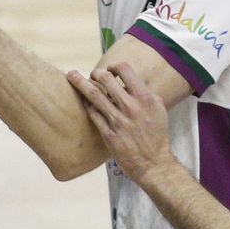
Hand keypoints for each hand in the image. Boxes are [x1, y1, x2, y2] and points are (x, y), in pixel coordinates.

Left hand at [67, 63, 176, 184]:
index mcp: (144, 97)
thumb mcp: (157, 108)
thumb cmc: (157, 134)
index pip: (124, 68)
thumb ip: (143, 92)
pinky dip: (86, 104)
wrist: (153, 162)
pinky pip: (92, 113)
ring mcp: (117, 120)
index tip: (110, 70)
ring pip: (93, 95)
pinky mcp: (108, 133)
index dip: (114, 66)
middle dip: (95, 73)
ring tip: (71, 76)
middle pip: (105, 78)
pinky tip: (83, 101)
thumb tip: (127, 80)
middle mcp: (130, 106)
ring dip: (80, 83)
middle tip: (92, 74)